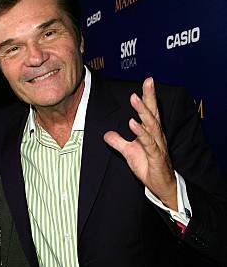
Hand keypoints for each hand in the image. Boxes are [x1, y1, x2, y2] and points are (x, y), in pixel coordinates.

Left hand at [103, 77, 177, 209]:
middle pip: (154, 113)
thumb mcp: (129, 153)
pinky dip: (140, 133)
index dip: (148, 96)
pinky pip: (148, 143)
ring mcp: (157, 146)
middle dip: (150, 97)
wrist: (161, 185)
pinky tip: (133, 124)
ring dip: (143, 112)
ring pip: (151, 125)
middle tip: (148, 81)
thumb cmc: (149, 167)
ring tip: (135, 99)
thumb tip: (106, 134)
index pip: (151, 111)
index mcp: (151, 133)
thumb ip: (118, 142)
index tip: (147, 80)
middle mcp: (157, 136)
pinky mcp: (156, 157)